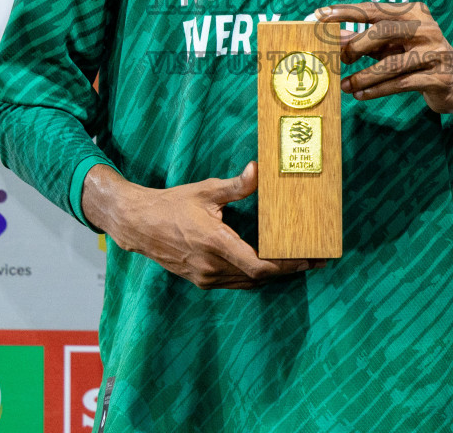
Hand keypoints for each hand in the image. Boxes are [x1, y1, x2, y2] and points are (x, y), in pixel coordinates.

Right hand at [80, 162, 323, 289]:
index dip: (285, 266)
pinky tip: (268, 267)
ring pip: (248, 283)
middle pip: (259, 277)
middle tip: (314, 262)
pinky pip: (235, 283)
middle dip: (287, 270)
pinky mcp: (200, 280)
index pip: (257, 265)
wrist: (139, 225)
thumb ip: (236, 186)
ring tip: (297, 264)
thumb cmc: (172, 205)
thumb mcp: (205, 191)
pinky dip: (254, 277)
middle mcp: (211, 265)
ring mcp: (205, 277)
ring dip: (272, 276)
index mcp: (214, 243)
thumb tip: (258, 169)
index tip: (307, 260)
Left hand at [309, 1, 452, 141]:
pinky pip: (401, 83)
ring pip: (391, 63)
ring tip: (346, 85)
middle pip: (383, 30)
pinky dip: (377, 90)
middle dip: (356, 45)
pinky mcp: (440, 77)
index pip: (375, 8)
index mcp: (414, 12)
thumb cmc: (418, 57)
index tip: (319, 16)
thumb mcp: (393, 45)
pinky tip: (361, 95)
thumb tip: (336, 38)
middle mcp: (427, 28)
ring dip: (363, 76)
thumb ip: (366, 40)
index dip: (345, 12)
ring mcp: (436, 53)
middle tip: (339, 59)